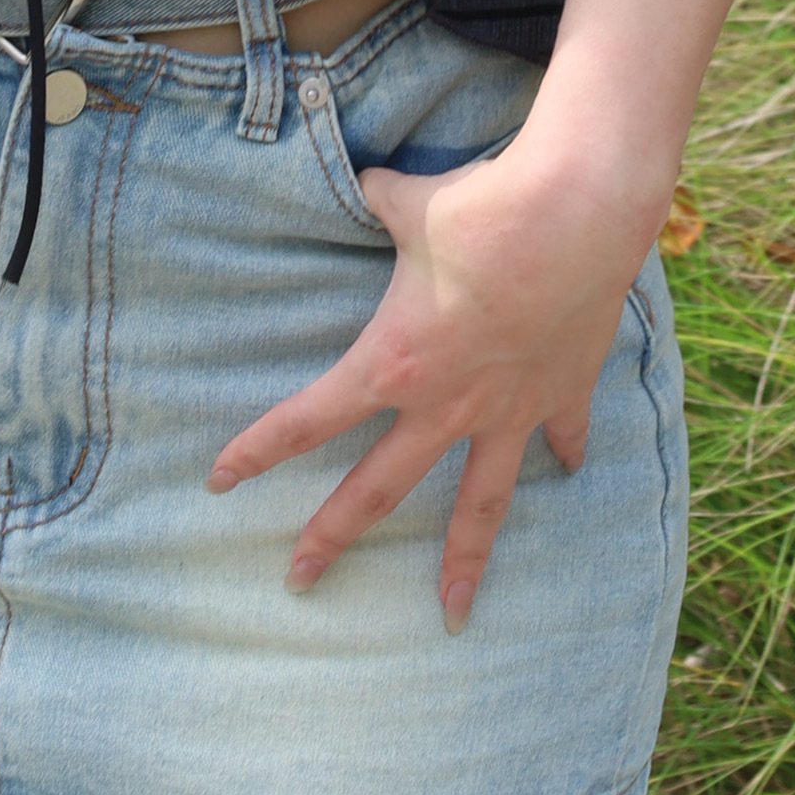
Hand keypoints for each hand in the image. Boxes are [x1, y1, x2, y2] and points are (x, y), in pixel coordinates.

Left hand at [208, 136, 661, 621]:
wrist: (576, 209)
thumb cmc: (481, 207)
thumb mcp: (410, 204)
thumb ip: (381, 203)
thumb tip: (368, 181)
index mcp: (395, 362)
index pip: (308, 418)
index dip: (259, 450)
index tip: (219, 481)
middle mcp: (448, 402)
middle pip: (379, 487)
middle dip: (334, 535)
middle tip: (299, 579)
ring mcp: (509, 407)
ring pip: (479, 502)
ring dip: (463, 559)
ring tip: (450, 613)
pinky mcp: (562, 391)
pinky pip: (560, 435)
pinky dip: (562, 451)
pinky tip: (565, 472)